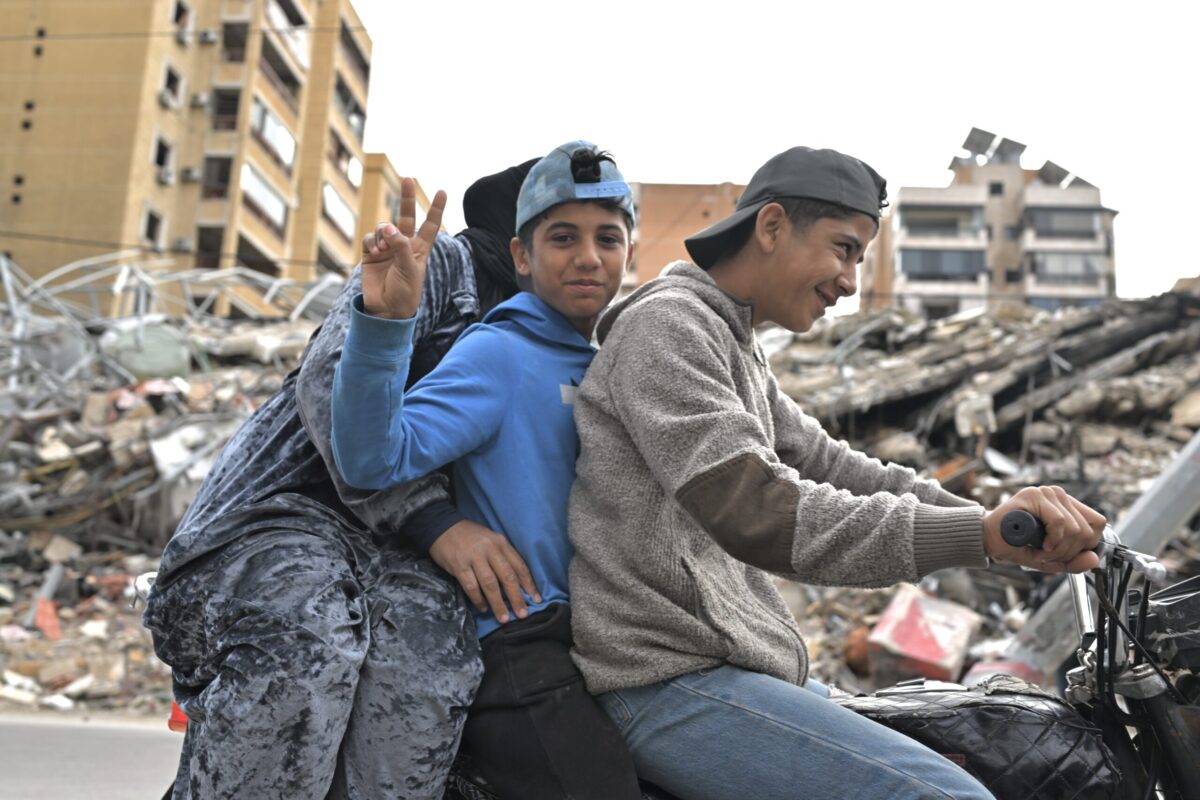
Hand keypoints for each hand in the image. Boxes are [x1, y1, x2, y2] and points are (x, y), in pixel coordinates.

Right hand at [360, 178, 446, 318]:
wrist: (386, 310)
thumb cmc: (405, 292)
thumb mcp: (410, 269)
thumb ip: (401, 245)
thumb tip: (388, 226)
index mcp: (420, 249)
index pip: (430, 225)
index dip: (436, 209)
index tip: (442, 191)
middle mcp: (404, 245)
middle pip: (406, 216)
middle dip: (407, 197)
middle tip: (408, 178)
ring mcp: (387, 248)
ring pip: (384, 226)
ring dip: (383, 232)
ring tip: (383, 248)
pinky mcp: (370, 254)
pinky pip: (370, 238)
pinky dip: (372, 241)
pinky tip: (375, 253)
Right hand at [429, 520, 541, 623]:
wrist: (442, 526)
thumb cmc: (470, 536)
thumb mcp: (490, 540)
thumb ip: (502, 557)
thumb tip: (515, 583)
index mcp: (501, 543)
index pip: (519, 566)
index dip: (529, 584)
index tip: (536, 600)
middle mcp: (490, 549)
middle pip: (507, 577)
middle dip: (516, 598)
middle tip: (522, 614)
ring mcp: (474, 557)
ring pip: (490, 584)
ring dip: (498, 603)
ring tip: (503, 618)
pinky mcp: (459, 565)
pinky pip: (471, 586)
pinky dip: (478, 599)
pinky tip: (483, 608)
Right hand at [982, 486, 1105, 573]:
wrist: (989, 539)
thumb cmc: (1018, 545)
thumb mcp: (1052, 558)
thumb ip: (1074, 561)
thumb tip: (1094, 559)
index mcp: (1066, 506)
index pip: (1097, 523)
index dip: (1087, 544)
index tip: (1067, 553)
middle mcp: (1059, 496)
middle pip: (1087, 529)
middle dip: (1069, 551)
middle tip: (1050, 554)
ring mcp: (1047, 493)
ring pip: (1075, 528)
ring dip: (1059, 548)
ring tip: (1042, 550)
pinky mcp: (1035, 495)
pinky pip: (1059, 522)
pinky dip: (1052, 540)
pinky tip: (1040, 543)